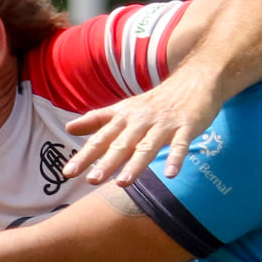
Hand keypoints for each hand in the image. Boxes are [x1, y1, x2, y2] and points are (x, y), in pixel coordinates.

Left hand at [62, 67, 223, 186]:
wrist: (193, 79)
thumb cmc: (155, 101)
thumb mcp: (124, 109)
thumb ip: (97, 121)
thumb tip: (68, 128)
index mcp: (124, 118)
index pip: (100, 138)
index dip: (84, 155)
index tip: (68, 172)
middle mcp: (140, 121)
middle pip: (120, 144)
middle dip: (106, 162)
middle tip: (91, 180)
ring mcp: (163, 124)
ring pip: (147, 146)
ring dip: (135, 164)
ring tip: (122, 183)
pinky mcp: (186, 126)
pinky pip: (180, 145)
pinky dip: (176, 158)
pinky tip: (171, 175)